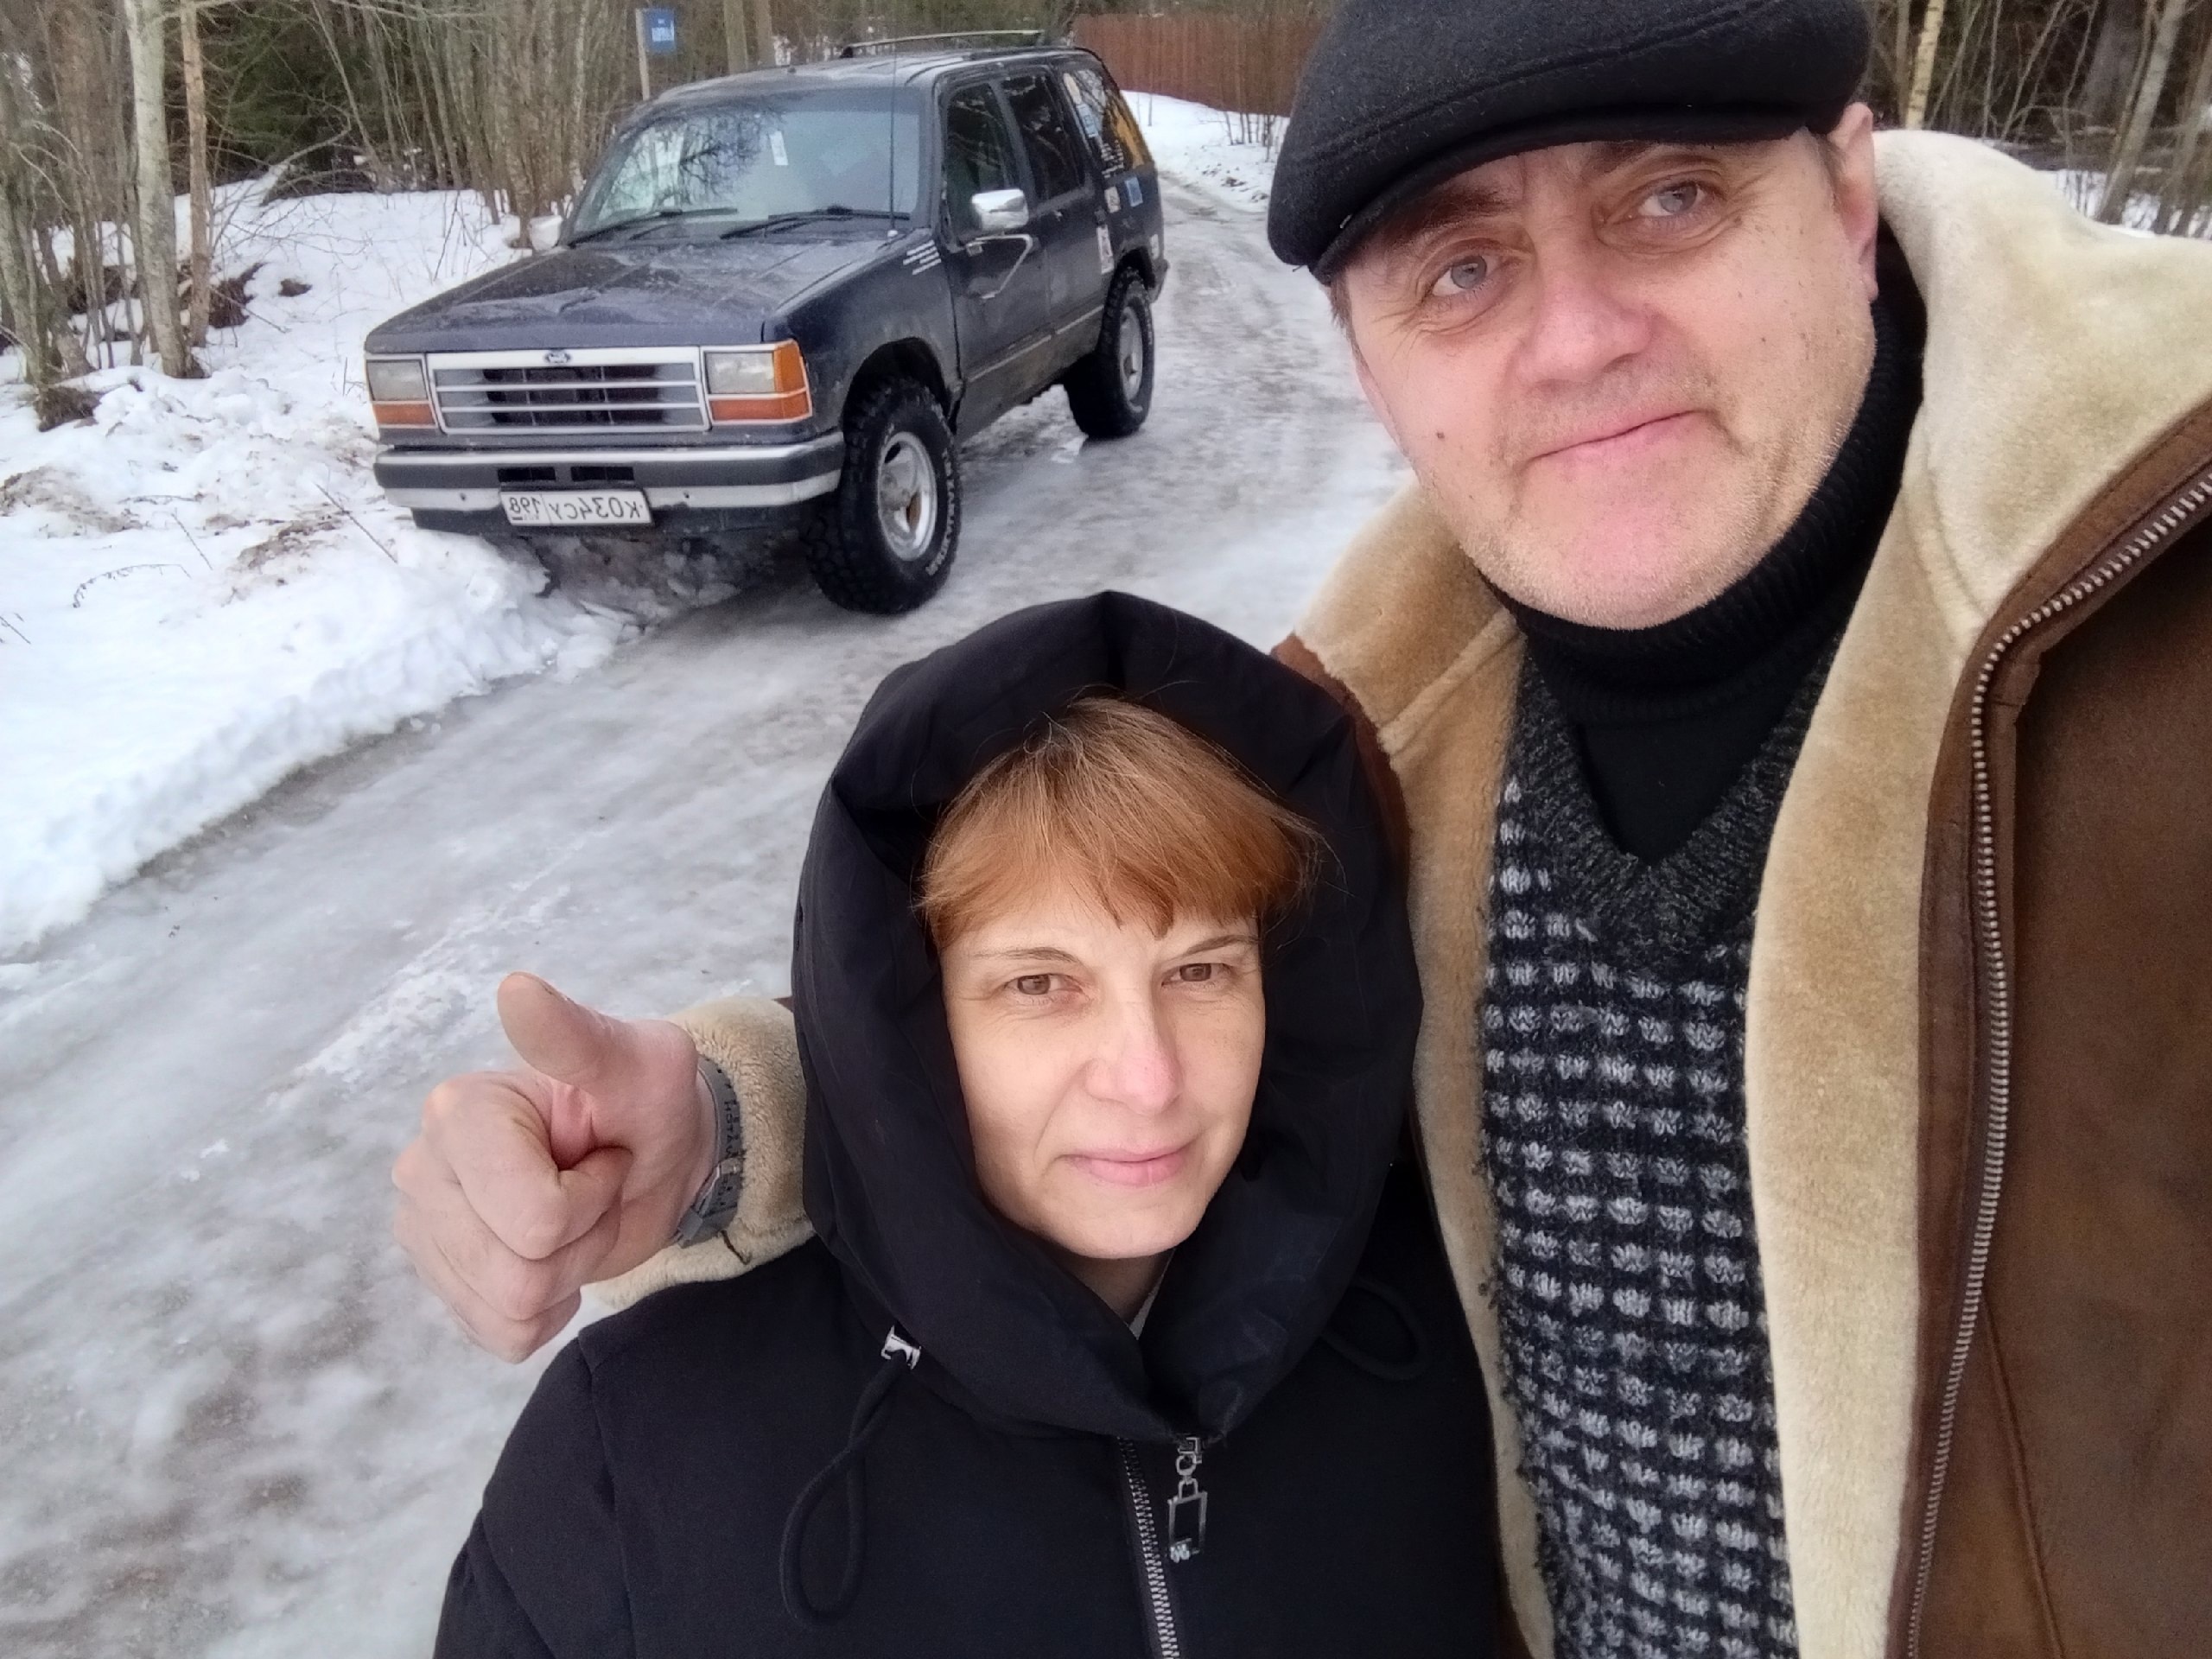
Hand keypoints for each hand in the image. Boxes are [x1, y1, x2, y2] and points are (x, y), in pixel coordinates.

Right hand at [392, 973, 716, 1359]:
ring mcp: (423, 1227)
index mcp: (458, 1111)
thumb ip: (579, 1037)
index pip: (533, 1218)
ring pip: (508, 1309)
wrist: (655, 1153)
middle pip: (517, 1272)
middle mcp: (421, 1168)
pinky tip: (556, 1252)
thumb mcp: (642, 1064)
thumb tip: (515, 989)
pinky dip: (548, 1307)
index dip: (592, 1196)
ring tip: (578, 1215)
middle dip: (581, 1239)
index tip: (603, 1148)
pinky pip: (500, 1335)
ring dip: (567, 1272)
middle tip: (596, 1188)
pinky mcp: (440, 1278)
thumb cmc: (649, 1103)